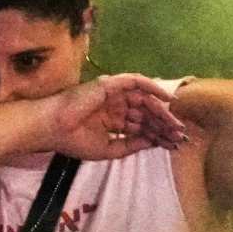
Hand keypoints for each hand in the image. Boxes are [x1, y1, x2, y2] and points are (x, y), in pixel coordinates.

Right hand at [44, 73, 186, 158]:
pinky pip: (136, 82)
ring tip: (175, 123)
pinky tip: (166, 98)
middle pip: (146, 113)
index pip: (141, 126)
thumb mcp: (107, 149)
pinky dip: (152, 87)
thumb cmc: (74, 140)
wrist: (53, 128)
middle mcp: (116, 106)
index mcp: (113, 121)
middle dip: (163, 124)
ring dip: (161, 110)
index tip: (173, 144)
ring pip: (145, 100)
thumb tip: (152, 143)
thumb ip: (130, 146)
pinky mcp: (112, 84)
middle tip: (179, 135)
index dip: (157, 135)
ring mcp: (115, 95)